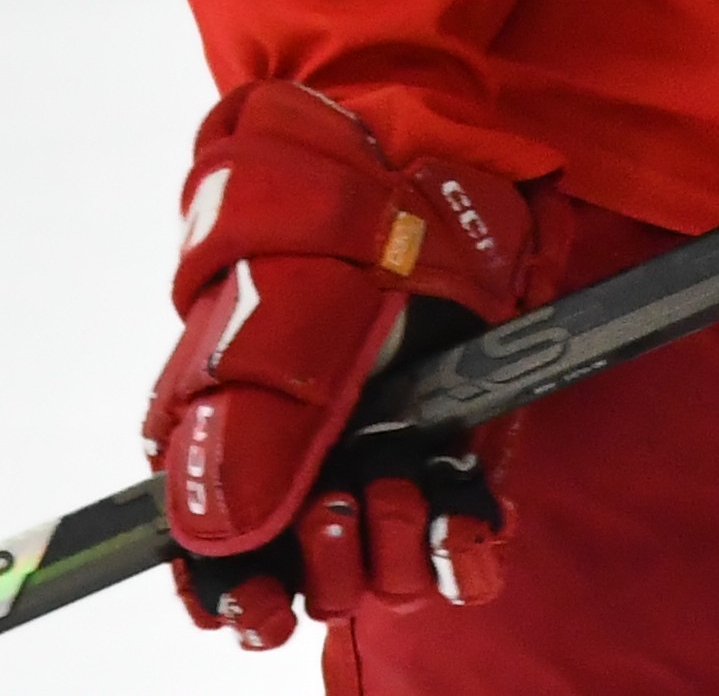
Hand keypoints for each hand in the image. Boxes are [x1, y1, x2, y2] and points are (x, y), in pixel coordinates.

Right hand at [140, 82, 561, 650]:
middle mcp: (311, 458)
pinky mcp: (462, 440)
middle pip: (311, 580)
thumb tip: (217, 532)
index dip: (246, 597)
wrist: (431, 152)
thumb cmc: (333, 217)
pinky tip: (468, 529)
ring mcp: (390, 451)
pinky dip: (465, 550)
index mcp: (236, 442)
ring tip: (401, 491)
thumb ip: (247, 409)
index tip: (269, 598)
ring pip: (381, 570)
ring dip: (392, 555)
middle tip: (345, 505)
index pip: (227, 569)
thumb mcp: (279, 300)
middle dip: (328, 567)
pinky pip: (463, 539)